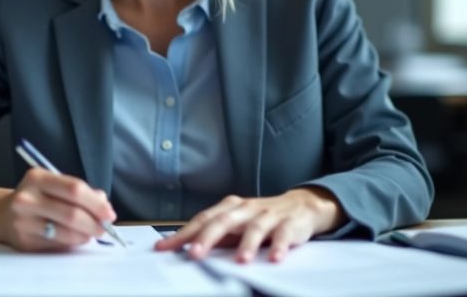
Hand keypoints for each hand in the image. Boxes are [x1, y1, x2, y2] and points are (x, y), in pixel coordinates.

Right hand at [0, 168, 115, 251]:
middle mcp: (27, 199)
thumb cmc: (37, 197)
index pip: (74, 189)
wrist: (1, 214)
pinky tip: (74, 238)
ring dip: (85, 236)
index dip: (96, 203)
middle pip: (71, 213)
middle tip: (105, 228)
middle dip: (94, 223)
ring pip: (66, 233)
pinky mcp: (25, 242)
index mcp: (37, 178)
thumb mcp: (53, 185)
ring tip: (91, 233)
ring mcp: (24, 222)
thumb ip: (79, 192)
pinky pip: (57, 245)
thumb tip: (104, 205)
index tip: (109, 213)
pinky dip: (72, 243)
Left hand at [155, 187, 344, 262]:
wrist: (301, 205)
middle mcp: (245, 209)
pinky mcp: (289, 224)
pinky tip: (274, 258)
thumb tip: (186, 247)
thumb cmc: (261, 218)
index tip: (165, 248)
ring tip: (240, 261)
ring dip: (247, 245)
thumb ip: (215, 235)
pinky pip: (283, 235)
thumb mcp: (236, 224)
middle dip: (207, 238)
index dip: (183, 234)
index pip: (202, 220)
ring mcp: (267, 216)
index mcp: (229, 208)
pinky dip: (278, 247)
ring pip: (254, 228)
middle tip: (195, 255)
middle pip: (223, 221)